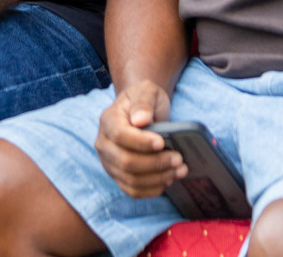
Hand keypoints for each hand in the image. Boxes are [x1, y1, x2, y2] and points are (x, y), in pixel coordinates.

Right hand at [94, 80, 183, 197]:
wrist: (141, 111)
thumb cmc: (145, 101)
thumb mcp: (147, 91)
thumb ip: (144, 102)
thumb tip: (141, 119)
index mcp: (108, 120)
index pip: (120, 135)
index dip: (141, 142)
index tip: (162, 143)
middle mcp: (104, 143)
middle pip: (125, 162)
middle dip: (155, 163)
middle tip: (178, 159)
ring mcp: (109, 162)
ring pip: (131, 179)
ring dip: (157, 178)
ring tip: (179, 170)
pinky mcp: (118, 176)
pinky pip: (132, 190)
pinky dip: (152, 189)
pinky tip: (167, 180)